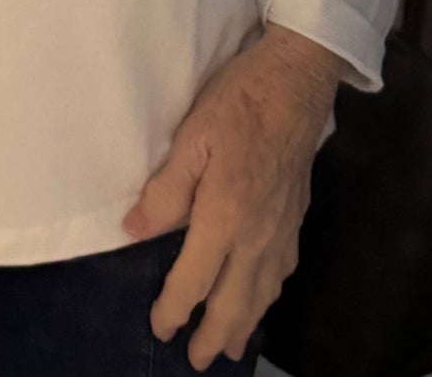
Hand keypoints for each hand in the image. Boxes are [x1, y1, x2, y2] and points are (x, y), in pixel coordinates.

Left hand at [121, 24, 347, 368]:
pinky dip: (270, 294)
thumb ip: (164, 190)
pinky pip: (283, 271)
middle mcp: (258, 234)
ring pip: (264, 292)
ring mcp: (282, 228)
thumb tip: (134, 231)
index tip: (161, 328)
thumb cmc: (238, 102)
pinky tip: (263, 295)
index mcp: (225, 216)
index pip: (196, 279)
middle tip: (199, 360)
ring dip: (246, 322)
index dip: (176, 308)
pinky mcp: (297, 217)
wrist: (297, 82)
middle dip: (215, 334)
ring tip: (231, 344)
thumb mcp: (190, 137)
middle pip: (236, 300)